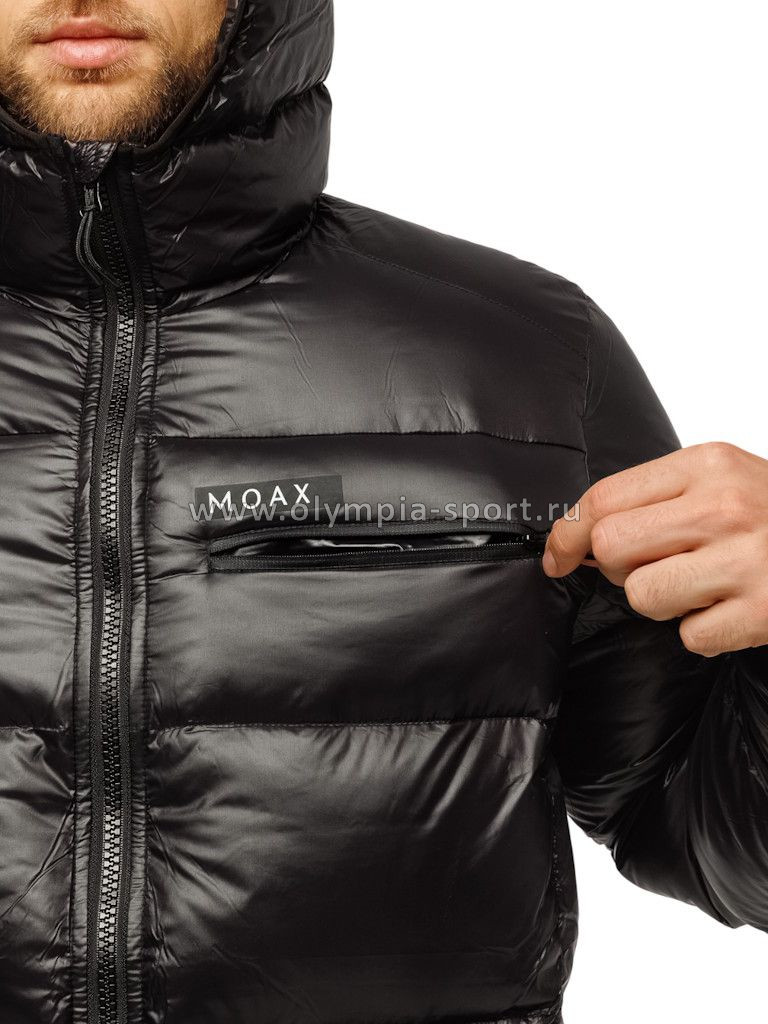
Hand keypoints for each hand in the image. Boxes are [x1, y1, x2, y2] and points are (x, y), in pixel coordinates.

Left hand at [542, 442, 767, 656]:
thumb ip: (655, 497)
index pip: (604, 499)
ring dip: (661, 600)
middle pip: (611, 548)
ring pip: (642, 595)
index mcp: (707, 465)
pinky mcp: (762, 613)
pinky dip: (702, 631)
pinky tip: (731, 607)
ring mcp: (746, 561)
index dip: (567, 532)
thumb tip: (578, 534)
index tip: (558, 554)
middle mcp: (724, 508)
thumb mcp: (721, 478)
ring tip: (701, 584)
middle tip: (650, 564)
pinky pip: (689, 636)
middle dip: (615, 567)